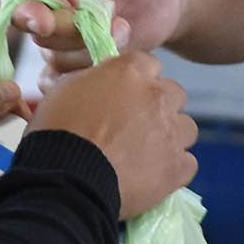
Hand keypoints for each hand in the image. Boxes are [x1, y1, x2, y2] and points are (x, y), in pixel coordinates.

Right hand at [3, 0, 191, 73]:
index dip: (22, 7)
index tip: (42, 19)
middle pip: (37, 29)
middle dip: (70, 32)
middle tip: (111, 21)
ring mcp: (67, 28)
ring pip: (56, 56)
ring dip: (89, 51)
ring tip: (126, 29)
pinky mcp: (86, 54)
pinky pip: (69, 76)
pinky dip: (87, 77)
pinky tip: (115, 59)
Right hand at [31, 52, 198, 217]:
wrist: (66, 179)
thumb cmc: (56, 132)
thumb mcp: (64, 90)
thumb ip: (92, 81)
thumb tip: (98, 84)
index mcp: (130, 72)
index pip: (147, 64)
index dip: (136, 80)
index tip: (123, 94)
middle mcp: (158, 97)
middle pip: (173, 94)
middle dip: (159, 106)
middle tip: (135, 126)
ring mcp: (172, 133)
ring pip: (186, 128)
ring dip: (170, 137)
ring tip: (146, 154)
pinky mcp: (178, 166)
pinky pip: (187, 163)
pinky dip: (173, 169)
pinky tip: (154, 177)